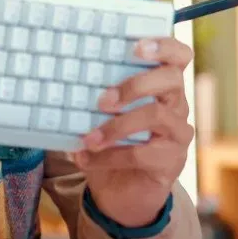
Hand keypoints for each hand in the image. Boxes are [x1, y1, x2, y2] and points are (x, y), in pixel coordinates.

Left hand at [72, 37, 194, 227]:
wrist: (121, 192)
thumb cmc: (110, 142)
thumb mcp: (100, 115)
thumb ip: (91, 96)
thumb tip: (59, 80)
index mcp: (161, 85)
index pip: (179, 56)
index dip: (164, 46)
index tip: (136, 46)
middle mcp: (176, 104)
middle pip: (172, 79)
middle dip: (135, 84)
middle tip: (102, 99)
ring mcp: (177, 133)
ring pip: (157, 115)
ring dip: (117, 125)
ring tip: (89, 138)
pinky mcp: (171, 161)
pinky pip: (142, 153)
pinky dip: (110, 156)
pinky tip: (85, 158)